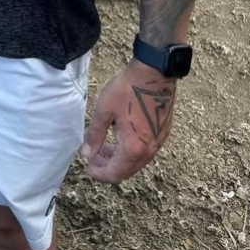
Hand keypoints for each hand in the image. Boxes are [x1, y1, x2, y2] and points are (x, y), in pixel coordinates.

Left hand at [82, 59, 176, 182]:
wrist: (154, 75)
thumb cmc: (127, 90)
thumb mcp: (104, 110)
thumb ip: (95, 135)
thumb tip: (87, 154)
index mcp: (133, 148)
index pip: (114, 173)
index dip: (99, 174)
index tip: (87, 168)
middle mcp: (148, 151)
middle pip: (126, 171)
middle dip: (107, 167)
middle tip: (92, 157)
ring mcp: (158, 143)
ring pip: (136, 162)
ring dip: (118, 159)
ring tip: (103, 147)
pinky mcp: (162, 134)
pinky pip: (144, 152)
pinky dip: (130, 151)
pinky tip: (119, 138)